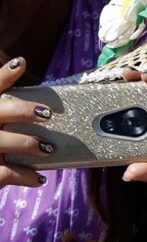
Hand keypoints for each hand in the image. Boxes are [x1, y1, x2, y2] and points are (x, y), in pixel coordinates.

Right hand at [0, 57, 52, 187]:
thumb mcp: (1, 124)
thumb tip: (44, 101)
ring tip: (48, 148)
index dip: (3, 75)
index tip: (20, 63)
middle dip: (22, 111)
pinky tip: (38, 178)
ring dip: (28, 144)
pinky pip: (5, 173)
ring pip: (2, 142)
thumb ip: (11, 114)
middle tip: (46, 114)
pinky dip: (25, 176)